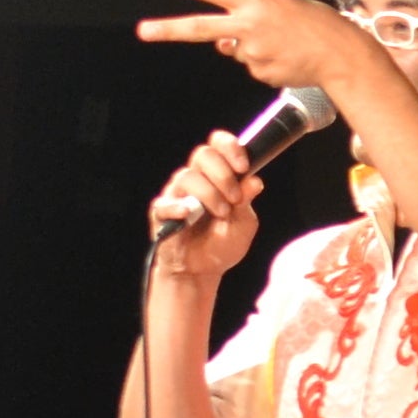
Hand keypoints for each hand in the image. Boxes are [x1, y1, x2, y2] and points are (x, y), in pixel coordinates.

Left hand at [137, 0, 396, 104]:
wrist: (343, 53)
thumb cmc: (316, 23)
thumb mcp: (280, 9)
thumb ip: (245, 21)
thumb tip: (219, 46)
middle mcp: (248, 23)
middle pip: (200, 27)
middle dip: (168, 29)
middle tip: (142, 31)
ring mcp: (252, 50)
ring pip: (238, 50)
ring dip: (256, 48)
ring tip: (286, 45)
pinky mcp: (260, 71)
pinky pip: (255, 67)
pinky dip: (268, 64)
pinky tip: (289, 59)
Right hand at [145, 130, 264, 278]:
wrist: (202, 271)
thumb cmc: (222, 244)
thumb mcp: (243, 224)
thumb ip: (247, 202)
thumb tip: (255, 181)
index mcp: (216, 177)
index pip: (218, 146)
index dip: (230, 147)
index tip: (244, 165)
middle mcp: (195, 180)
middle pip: (203, 154)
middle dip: (224, 174)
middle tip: (235, 198)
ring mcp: (177, 195)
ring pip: (187, 176)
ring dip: (210, 194)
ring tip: (222, 214)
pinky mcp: (162, 214)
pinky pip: (165, 203)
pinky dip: (178, 207)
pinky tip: (189, 214)